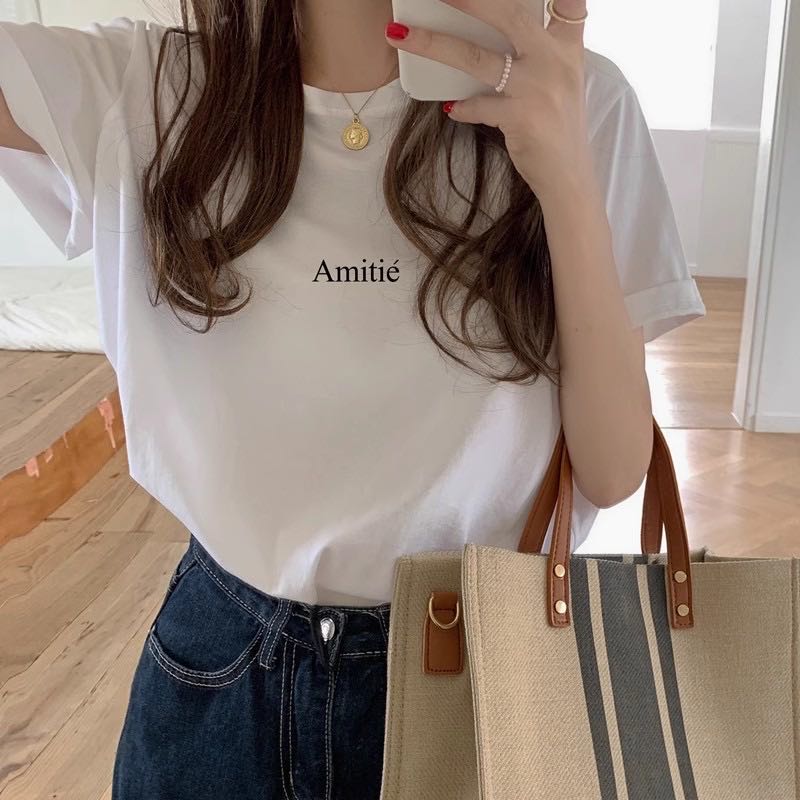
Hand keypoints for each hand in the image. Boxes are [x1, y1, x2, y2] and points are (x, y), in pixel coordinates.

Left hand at [384, 0, 593, 204]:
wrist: (568, 176)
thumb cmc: (557, 128)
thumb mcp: (561, 82)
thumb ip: (539, 53)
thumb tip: (493, 37)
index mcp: (567, 47)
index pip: (564, 1)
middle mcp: (555, 60)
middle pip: (506, 14)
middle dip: (468, 0)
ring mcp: (537, 88)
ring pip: (476, 58)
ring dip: (434, 45)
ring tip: (402, 36)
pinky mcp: (521, 116)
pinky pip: (476, 105)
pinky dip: (461, 107)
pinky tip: (452, 108)